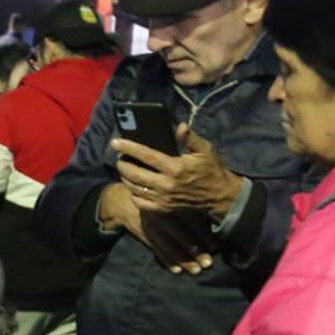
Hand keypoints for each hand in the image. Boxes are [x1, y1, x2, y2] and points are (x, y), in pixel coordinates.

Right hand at [100, 181, 212, 274]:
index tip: (215, 247)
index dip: (203, 235)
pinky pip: (156, 250)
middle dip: (195, 251)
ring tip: (196, 271)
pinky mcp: (144, 235)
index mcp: (171, 203)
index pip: (190, 221)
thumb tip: (215, 218)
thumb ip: (191, 205)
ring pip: (168, 246)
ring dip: (183, 260)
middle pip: (180, 236)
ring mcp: (150, 226)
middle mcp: (160, 215)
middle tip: (208, 264)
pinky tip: (177, 270)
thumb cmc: (159, 196)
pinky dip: (166, 261)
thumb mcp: (173, 195)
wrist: (125, 200)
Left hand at [112, 124, 244, 215]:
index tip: (115, 142)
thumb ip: (190, 138)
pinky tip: (133, 185)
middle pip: (134, 174)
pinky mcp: (163, 208)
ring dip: (124, 177)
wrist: (218, 196)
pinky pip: (139, 202)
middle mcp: (166, 184)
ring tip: (124, 169)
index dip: (129, 148)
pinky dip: (132, 193)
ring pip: (134, 188)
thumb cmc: (211, 170)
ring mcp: (163, 198)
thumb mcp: (205, 150)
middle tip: (118, 157)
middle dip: (121, 164)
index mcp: (175, 167)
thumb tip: (180, 126)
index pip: (146, 155)